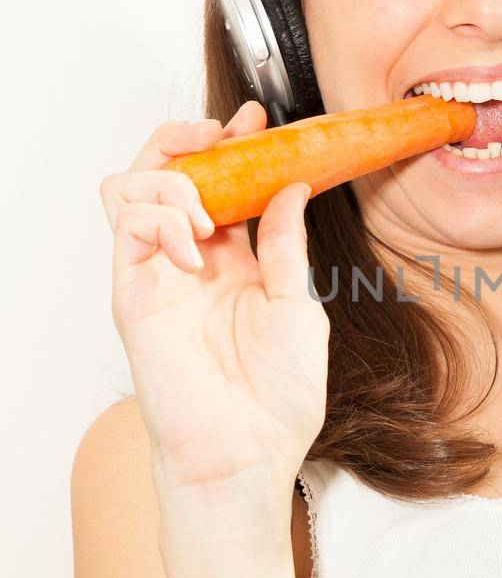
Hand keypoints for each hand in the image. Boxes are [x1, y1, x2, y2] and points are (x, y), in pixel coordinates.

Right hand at [100, 100, 329, 503]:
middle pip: (162, 172)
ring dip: (168, 177)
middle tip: (220, 135)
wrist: (249, 455)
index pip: (219, 183)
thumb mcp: (299, 307)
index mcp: (234, 260)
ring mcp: (158, 276)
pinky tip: (191, 242)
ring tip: (206, 212)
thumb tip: (289, 187)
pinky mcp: (134, 296)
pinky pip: (126, 229)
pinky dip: (157, 216)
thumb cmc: (277, 398)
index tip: (258, 122)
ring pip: (129, 189)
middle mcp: (191, 261)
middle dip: (185, 139)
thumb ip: (287, 246)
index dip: (233, 146)